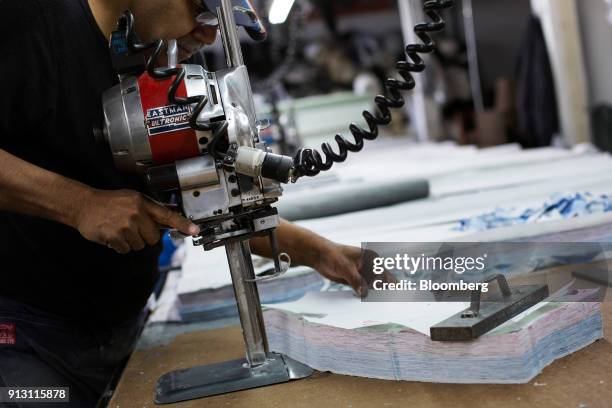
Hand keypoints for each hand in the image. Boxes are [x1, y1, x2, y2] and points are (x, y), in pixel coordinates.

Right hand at [72, 189, 199, 253]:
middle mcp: (136, 214)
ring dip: (131, 242)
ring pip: (140, 245)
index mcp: (142, 203)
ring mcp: (125, 226)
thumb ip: (149, 209)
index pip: (167, 215)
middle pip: (153, 237)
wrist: (83, 205)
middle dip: (145, 236)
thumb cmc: (110, 202)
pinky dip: (120, 246)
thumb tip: (167, 220)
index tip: (195, 230)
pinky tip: (112, 235)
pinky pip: (126, 250)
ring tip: (119, 229)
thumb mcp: (132, 199)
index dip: (182, 224)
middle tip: (132, 228)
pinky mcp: (115, 236)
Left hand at [314, 243, 397, 296]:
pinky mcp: (356, 280)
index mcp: (370, 258)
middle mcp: (369, 266)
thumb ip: (355, 280)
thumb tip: (364, 294)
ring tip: (382, 307)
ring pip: (373, 286)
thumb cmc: (333, 255)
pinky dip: (366, 296)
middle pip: (381, 280)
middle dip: (386, 290)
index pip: (383, 274)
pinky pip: (363, 289)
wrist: (320, 256)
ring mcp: (363, 273)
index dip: (388, 285)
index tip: (391, 296)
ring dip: (376, 294)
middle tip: (392, 303)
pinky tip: (369, 304)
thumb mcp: (345, 267)